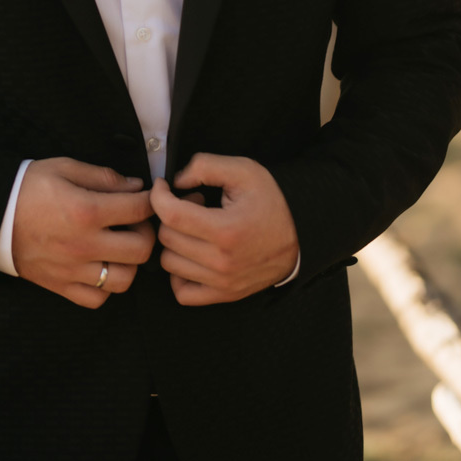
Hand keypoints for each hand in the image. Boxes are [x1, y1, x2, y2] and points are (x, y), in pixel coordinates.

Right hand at [12, 157, 154, 309]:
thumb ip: (102, 176)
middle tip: (135, 222)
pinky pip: (97, 298)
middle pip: (140, 250)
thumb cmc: (27, 187)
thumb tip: (135, 186)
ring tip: (120, 247)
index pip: (138, 210)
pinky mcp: (61, 286)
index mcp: (86, 210)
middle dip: (146, 233)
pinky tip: (100, 266)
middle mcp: (83, 245)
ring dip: (129, 263)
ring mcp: (73, 270)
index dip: (150, 201)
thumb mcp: (64, 168)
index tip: (148, 197)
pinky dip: (105, 286)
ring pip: (124, 280)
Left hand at [150, 153, 298, 306]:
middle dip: (171, 214)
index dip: (159, 196)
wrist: (301, 234)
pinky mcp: (225, 295)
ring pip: (169, 263)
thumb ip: (204, 166)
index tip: (164, 186)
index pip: (171, 216)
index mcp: (226, 230)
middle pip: (168, 238)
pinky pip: (182, 292)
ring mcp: (223, 283)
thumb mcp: (243, 170)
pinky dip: (179, 273)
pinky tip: (192, 253)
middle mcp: (223, 262)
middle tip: (191, 203)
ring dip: (175, 241)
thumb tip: (175, 181)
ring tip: (196, 227)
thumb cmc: (271, 200)